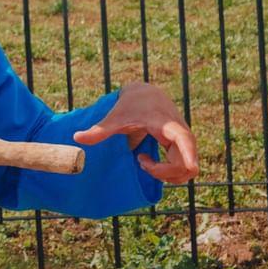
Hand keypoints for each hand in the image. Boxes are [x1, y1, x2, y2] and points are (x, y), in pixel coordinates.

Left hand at [72, 81, 198, 183]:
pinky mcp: (183, 148)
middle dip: (163, 172)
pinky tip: (146, 160)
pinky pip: (183, 168)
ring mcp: (184, 142)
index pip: (185, 140)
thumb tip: (77, 137)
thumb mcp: (115, 117)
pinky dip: (167, 172)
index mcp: (166, 124)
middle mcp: (181, 134)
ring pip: (186, 169)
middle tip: (141, 162)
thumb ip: (99, 130)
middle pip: (186, 164)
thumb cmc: (132, 104)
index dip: (190, 155)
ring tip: (142, 161)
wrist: (147, 94)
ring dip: (165, 174)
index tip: (190, 167)